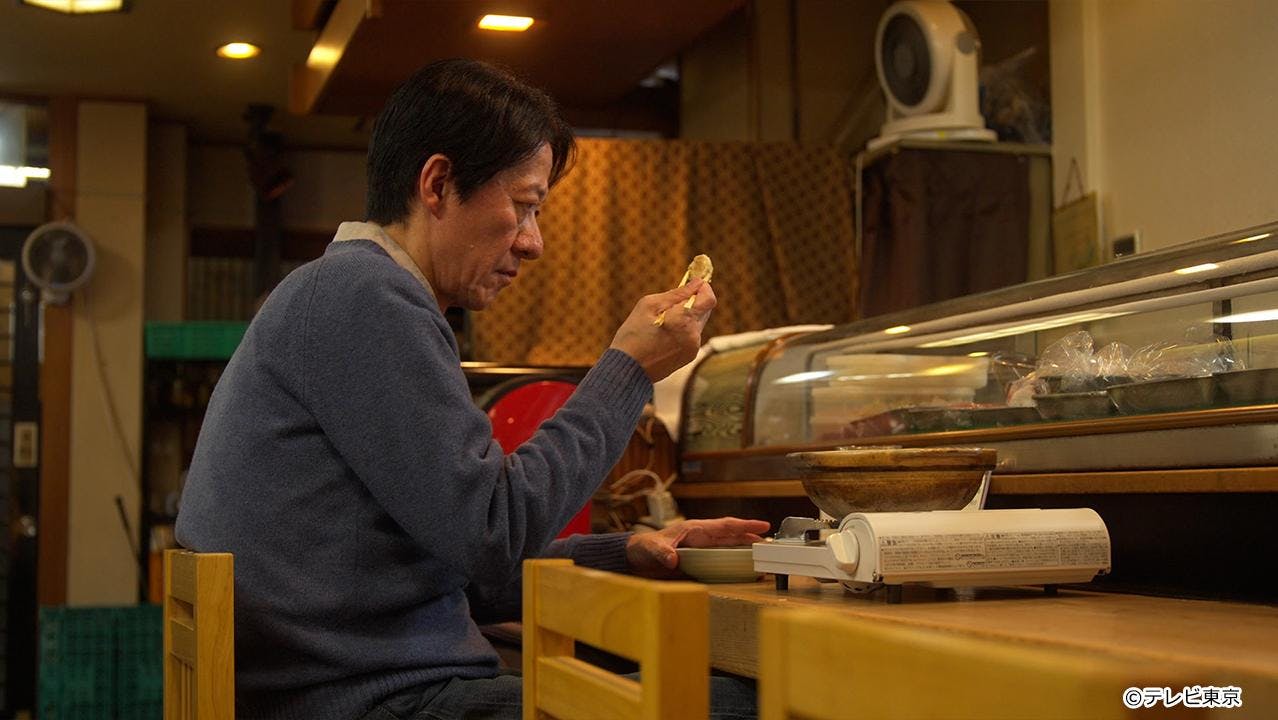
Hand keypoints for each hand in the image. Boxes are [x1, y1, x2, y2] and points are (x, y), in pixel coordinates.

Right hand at [609, 278, 716, 382]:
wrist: (626, 369)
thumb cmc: (633, 335)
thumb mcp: (649, 306)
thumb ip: (676, 294)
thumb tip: (696, 283)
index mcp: (684, 320)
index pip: (709, 299)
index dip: (704, 288)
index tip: (694, 283)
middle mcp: (693, 336)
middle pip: (705, 310)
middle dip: (693, 301)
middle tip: (673, 300)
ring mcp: (692, 348)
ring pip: (697, 324)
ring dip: (686, 317)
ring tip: (662, 321)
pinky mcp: (688, 357)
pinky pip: (691, 336)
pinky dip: (682, 330)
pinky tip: (663, 334)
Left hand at [625, 516, 769, 577]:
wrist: (635, 558)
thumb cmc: (643, 548)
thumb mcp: (652, 549)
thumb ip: (663, 552)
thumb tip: (673, 559)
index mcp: (695, 529)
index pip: (725, 525)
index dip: (745, 525)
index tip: (763, 525)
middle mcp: (702, 538)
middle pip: (733, 537)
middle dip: (752, 540)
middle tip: (772, 546)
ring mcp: (701, 550)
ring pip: (729, 549)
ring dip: (746, 552)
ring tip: (763, 560)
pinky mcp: (699, 562)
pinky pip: (720, 562)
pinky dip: (733, 566)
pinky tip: (743, 573)